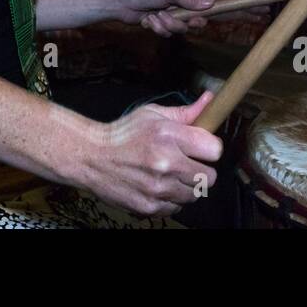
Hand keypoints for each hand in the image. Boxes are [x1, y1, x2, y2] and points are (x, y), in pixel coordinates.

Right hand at [82, 90, 222, 217]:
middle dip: (200, 169)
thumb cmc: (124, 133)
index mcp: (169, 135)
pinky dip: (170, 199)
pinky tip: (157, 186)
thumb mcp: (152, 114)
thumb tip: (210, 99)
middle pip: (210, 177)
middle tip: (185, 163)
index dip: (209, 148)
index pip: (215, 150)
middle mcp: (167, 163)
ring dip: (186, 186)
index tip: (200, 148)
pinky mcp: (150, 207)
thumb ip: (185, 112)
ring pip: (194, 195)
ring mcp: (158, 188)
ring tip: (169, 175)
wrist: (91, 157)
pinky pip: (176, 208)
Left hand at [116, 0, 240, 36]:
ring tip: (157, 16)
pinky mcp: (164, 23)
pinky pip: (170, 32)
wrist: (122, 4)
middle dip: (191, 20)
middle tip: (187, 21)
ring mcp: (173, 11)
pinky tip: (149, 21)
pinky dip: (160, 28)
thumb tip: (210, 4)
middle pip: (199, 15)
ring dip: (170, 24)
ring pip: (184, 27)